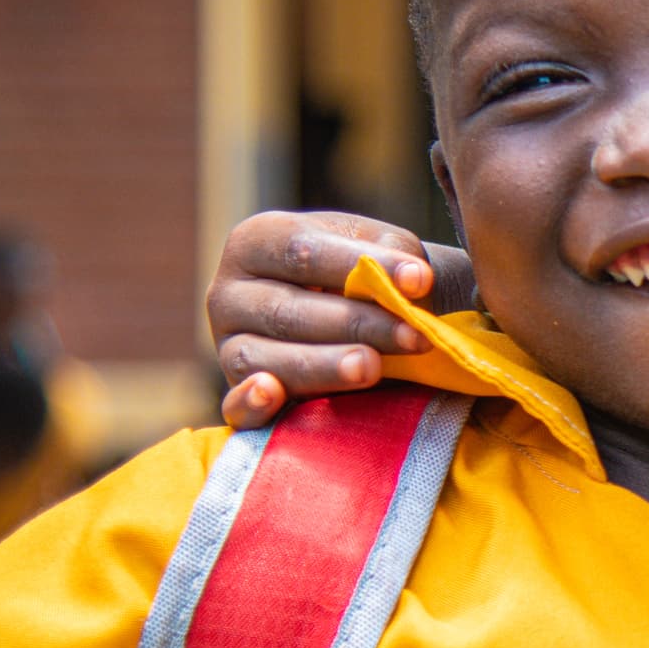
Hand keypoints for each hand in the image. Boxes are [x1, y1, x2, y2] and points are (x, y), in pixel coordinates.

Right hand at [206, 213, 463, 429]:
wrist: (360, 326)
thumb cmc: (369, 279)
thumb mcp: (378, 252)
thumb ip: (394, 255)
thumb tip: (415, 281)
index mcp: (258, 241)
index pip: (303, 250)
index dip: (362, 264)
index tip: (421, 280)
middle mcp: (229, 292)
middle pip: (287, 309)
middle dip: (356, 324)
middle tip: (414, 338)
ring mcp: (227, 347)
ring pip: (265, 359)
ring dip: (322, 365)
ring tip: (372, 368)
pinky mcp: (234, 396)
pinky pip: (234, 407)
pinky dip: (250, 405)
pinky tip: (273, 395)